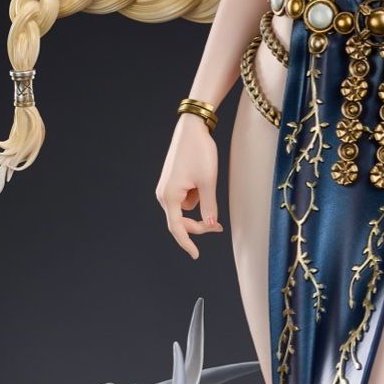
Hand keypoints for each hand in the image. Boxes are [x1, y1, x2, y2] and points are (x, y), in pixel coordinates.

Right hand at [155, 116, 222, 258]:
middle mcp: (164, 194)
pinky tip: (200, 177)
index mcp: (170, 196)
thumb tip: (211, 225)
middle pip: (181, 221)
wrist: (192, 129)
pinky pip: (185, 198)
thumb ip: (209, 206)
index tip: (196, 255)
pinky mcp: (171, 183)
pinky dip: (195, 195)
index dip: (187, 243)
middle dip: (199, 225)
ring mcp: (166, 189)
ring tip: (206, 181)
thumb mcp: (208, 181)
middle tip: (220, 226)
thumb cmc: (200, 152)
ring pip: (185, 209)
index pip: (177, 228)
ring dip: (199, 205)